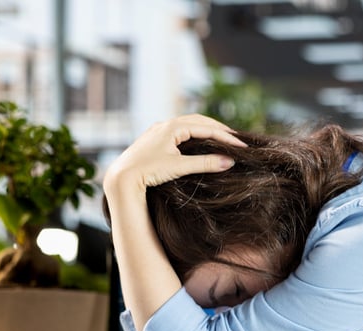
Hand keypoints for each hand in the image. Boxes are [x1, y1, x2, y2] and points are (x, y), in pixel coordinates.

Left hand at [103, 114, 245, 192]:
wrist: (121, 178)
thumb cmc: (148, 171)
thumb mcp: (179, 167)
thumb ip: (205, 163)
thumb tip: (229, 162)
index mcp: (173, 126)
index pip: (206, 127)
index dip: (225, 136)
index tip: (241, 145)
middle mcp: (165, 124)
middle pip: (198, 121)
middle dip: (218, 129)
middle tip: (235, 138)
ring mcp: (158, 131)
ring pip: (187, 125)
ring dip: (205, 130)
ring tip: (220, 138)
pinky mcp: (153, 140)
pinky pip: (178, 132)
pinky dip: (193, 135)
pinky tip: (197, 142)